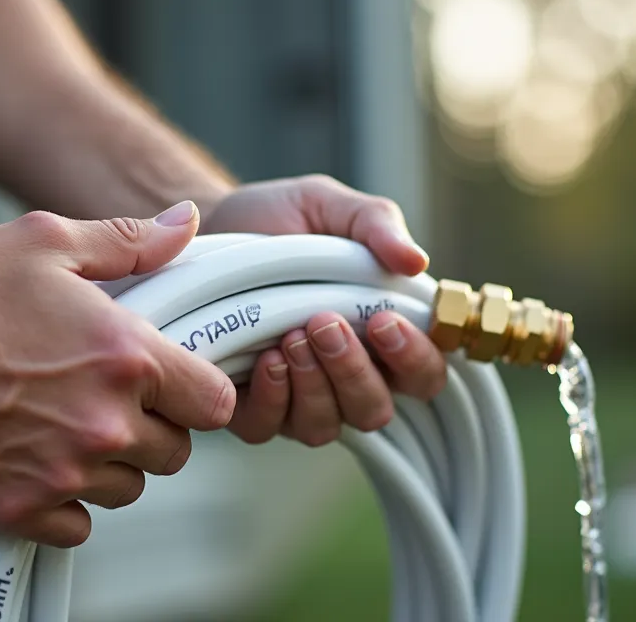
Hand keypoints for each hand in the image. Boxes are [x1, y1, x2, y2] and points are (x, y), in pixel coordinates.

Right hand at [0, 202, 234, 546]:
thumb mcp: (47, 242)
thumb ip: (129, 241)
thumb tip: (186, 223)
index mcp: (125, 356)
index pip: (215, 405)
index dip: (198, 393)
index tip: (173, 385)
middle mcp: (103, 421)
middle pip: (174, 452)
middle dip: (152, 427)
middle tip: (106, 399)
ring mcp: (61, 472)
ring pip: (127, 489)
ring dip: (108, 464)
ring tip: (63, 424)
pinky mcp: (18, 508)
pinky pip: (78, 525)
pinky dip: (64, 501)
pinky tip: (36, 459)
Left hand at [199, 174, 448, 445]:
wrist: (211, 225)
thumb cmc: (281, 221)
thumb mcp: (331, 207)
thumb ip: (377, 225)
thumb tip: (415, 260)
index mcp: (384, 338)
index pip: (424, 375)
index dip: (415, 359)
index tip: (385, 321)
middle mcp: (348, 378)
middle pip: (374, 410)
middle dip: (353, 371)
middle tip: (324, 323)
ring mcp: (299, 400)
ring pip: (324, 426)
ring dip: (312, 385)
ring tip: (290, 336)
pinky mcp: (250, 408)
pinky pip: (266, 429)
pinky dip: (270, 399)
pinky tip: (264, 360)